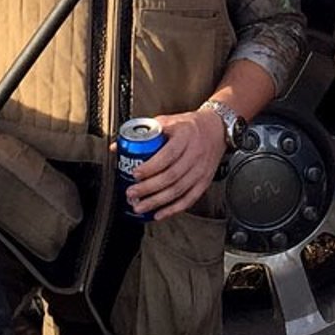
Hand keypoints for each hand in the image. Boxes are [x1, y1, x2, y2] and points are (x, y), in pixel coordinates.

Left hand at [120, 106, 225, 220]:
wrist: (217, 129)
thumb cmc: (189, 126)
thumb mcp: (167, 121)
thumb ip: (143, 133)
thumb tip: (117, 146)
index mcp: (185, 136)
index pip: (167, 155)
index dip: (150, 167)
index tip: (135, 174)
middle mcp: (195, 154)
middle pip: (171, 176)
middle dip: (149, 188)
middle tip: (132, 194)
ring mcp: (201, 169)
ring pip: (178, 190)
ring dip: (157, 202)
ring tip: (140, 207)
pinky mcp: (204, 181)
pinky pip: (189, 199)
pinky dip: (173, 209)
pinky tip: (159, 213)